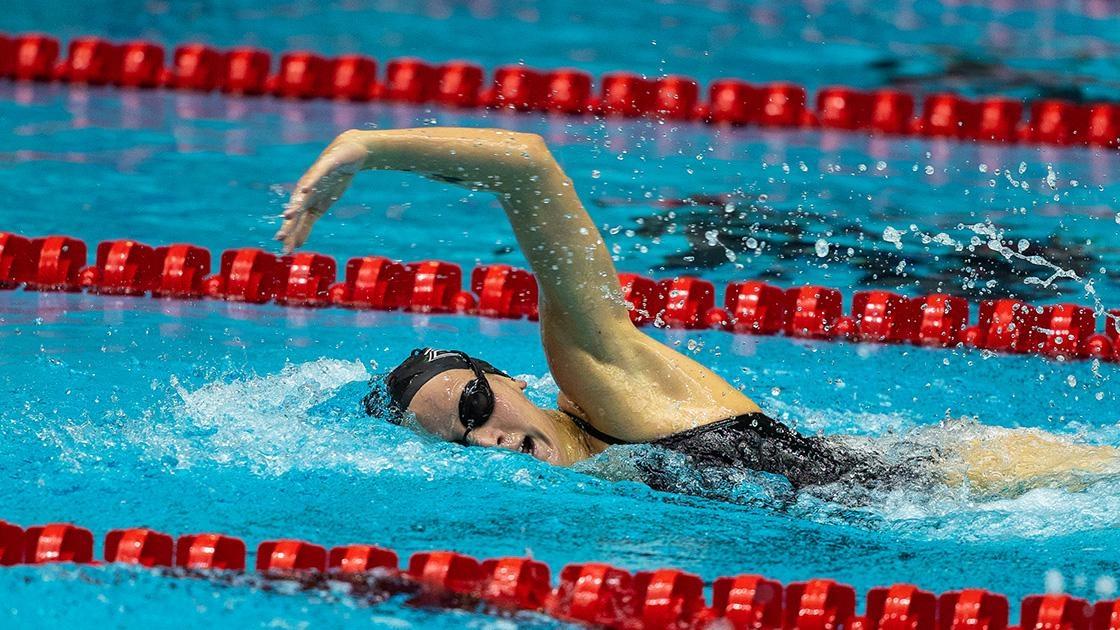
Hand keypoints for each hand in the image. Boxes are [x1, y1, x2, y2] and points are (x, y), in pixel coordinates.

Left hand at [275, 132, 368, 252]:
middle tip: (281, 239)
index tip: (285, 250)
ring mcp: (312, 181)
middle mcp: (304, 194)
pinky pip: (315, 178)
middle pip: (296, 213)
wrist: (346, 156)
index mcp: (304, 205)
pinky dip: (310, 184)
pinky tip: (305, 190)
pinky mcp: (323, 168)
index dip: (290, 236)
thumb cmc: (331, 182)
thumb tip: (298, 244)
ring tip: (288, 216)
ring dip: (295, 206)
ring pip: (302, 196)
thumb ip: (307, 224)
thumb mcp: (320, 208)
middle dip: (289, 226)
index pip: (296, 224)